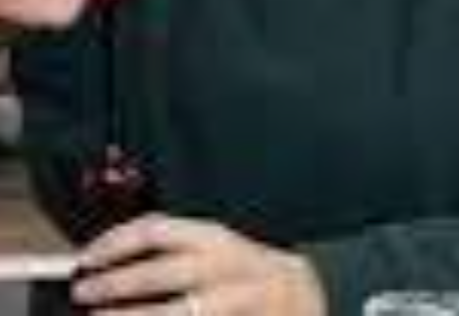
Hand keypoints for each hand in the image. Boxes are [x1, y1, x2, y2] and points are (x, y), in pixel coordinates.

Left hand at [73, 212, 327, 315]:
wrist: (297, 293)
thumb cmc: (240, 269)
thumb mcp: (209, 248)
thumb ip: (168, 252)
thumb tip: (108, 263)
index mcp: (210, 237)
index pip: (156, 228)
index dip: (116, 241)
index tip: (86, 257)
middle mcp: (220, 265)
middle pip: (161, 271)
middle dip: (116, 283)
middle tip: (84, 292)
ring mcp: (232, 297)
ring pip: (177, 312)